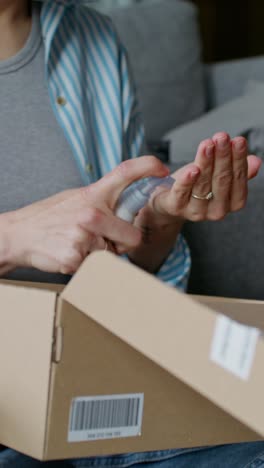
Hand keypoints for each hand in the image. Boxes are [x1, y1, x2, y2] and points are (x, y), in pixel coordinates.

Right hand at [1, 156, 167, 274]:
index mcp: (93, 194)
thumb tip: (128, 205)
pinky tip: (70, 254)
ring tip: (78, 245)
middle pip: (133, 237)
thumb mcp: (75, 199)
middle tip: (103, 239)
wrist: (18, 235)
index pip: (125, 172)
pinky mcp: (76, 258)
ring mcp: (84, 237)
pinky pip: (96, 268)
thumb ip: (101, 202)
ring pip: (113, 256)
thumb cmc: (49, 217)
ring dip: (101, 255)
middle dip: (123, 243)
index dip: (148, 167)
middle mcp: (91, 213)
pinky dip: (87, 265)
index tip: (163, 169)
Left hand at [150, 132, 261, 223]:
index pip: (239, 179)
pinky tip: (192, 168)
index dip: (239, 159)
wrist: (169, 200)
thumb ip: (238, 170)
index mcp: (232, 202)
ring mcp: (196, 211)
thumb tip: (256, 161)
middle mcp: (217, 210)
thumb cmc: (197, 184)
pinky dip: (187, 180)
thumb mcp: (218, 174)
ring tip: (207, 144)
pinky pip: (182, 193)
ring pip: (203, 184)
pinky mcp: (176, 207)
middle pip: (222, 180)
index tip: (238, 140)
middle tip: (221, 137)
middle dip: (223, 156)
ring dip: (205, 162)